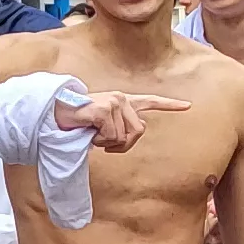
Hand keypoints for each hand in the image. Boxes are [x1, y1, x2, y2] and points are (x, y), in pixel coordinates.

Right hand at [54, 89, 190, 153]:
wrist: (55, 113)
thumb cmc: (77, 121)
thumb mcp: (101, 125)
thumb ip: (117, 128)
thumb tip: (126, 139)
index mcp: (122, 101)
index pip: (150, 101)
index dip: (170, 105)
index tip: (188, 106)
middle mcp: (121, 98)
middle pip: (139, 132)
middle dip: (123, 144)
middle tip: (104, 143)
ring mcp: (113, 102)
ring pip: (124, 137)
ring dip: (107, 143)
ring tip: (93, 133)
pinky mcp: (104, 110)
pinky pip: (111, 137)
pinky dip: (99, 141)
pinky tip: (88, 131)